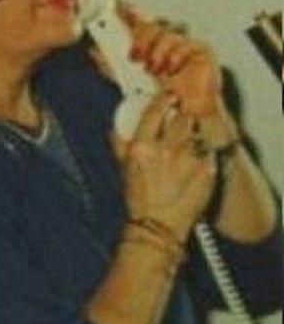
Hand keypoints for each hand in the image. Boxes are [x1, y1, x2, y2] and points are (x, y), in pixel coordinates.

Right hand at [114, 93, 216, 238]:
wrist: (158, 227)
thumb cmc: (139, 199)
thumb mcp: (123, 168)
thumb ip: (120, 144)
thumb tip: (116, 126)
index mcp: (142, 147)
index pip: (156, 111)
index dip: (164, 99)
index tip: (170, 96)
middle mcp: (166, 150)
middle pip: (183, 118)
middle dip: (183, 118)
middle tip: (182, 123)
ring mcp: (189, 160)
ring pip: (197, 134)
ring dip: (194, 137)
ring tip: (188, 148)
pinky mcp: (207, 170)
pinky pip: (208, 153)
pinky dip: (203, 154)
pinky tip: (195, 165)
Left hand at [121, 6, 238, 148]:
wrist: (184, 112)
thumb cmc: (161, 95)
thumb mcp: (128, 78)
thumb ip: (111, 64)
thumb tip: (94, 51)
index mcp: (151, 43)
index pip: (140, 20)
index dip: (129, 11)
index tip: (118, 6)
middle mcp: (168, 40)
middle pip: (153, 23)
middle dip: (141, 38)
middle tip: (135, 56)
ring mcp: (185, 43)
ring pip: (167, 33)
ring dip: (156, 52)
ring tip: (153, 69)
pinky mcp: (202, 50)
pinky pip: (185, 44)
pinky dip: (173, 58)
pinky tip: (170, 70)